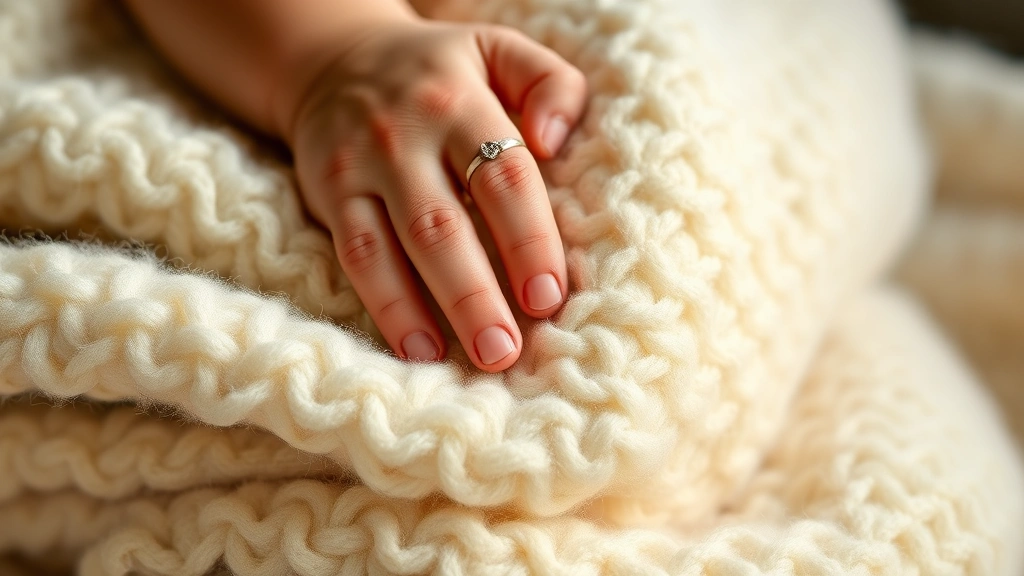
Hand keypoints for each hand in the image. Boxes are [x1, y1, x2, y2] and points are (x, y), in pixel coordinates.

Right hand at [285, 18, 586, 371]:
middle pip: (443, 224)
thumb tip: (555, 139)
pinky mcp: (328, 194)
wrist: (335, 58)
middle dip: (476, 293)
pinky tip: (417, 348)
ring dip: (429, 311)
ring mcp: (359, 167)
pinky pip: (355, 257)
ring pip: (391, 249)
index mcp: (461, 101)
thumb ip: (548, 82)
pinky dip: (385, 306)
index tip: (548, 297)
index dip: (528, 240)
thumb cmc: (440, 71)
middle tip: (508, 351)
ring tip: (469, 360)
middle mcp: (404, 135)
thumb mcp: (500, 49)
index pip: (503, 176)